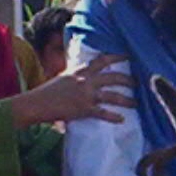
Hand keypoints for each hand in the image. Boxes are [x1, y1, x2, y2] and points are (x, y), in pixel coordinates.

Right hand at [13, 52, 132, 125]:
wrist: (38, 103)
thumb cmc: (48, 91)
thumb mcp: (63, 77)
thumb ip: (76, 75)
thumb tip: (84, 72)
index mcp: (80, 71)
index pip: (102, 60)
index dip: (116, 57)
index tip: (127, 56)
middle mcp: (85, 80)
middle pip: (113, 77)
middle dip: (128, 80)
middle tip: (137, 82)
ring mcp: (86, 95)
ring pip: (113, 96)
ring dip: (127, 100)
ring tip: (136, 103)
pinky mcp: (84, 109)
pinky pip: (103, 113)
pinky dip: (114, 116)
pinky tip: (122, 119)